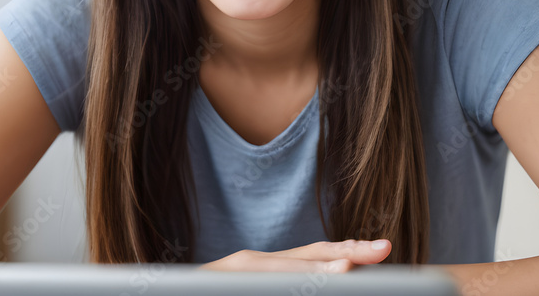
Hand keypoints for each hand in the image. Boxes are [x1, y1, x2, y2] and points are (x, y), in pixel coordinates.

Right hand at [198, 239, 391, 272]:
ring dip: (316, 270)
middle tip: (381, 250)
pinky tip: (308, 279)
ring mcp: (232, 273)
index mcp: (260, 266)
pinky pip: (257, 278)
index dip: (348, 250)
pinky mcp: (219, 280)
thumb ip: (282, 276)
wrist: (155, 289)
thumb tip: (330, 270)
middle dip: (345, 253)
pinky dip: (286, 280)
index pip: (312, 255)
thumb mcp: (249, 281)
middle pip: (305, 258)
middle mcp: (248, 264)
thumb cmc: (211, 286)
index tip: (383, 250)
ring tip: (348, 268)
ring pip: (281, 270)